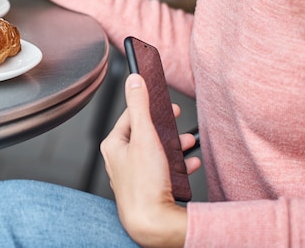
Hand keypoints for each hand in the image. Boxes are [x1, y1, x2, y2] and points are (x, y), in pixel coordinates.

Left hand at [100, 74, 201, 247]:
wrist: (153, 224)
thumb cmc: (144, 184)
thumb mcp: (144, 136)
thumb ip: (140, 105)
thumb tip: (134, 80)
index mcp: (114, 145)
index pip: (130, 116)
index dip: (148, 106)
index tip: (164, 102)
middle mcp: (121, 160)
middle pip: (145, 134)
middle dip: (166, 127)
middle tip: (178, 120)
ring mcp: (135, 176)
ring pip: (157, 152)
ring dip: (175, 145)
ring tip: (189, 142)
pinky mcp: (148, 189)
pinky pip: (164, 171)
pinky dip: (179, 164)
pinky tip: (190, 162)